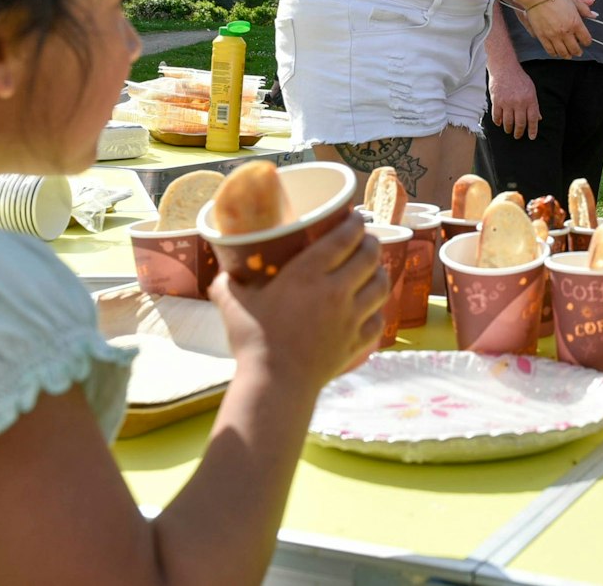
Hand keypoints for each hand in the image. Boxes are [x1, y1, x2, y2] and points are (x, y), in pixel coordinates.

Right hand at [210, 213, 386, 390]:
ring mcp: (352, 317)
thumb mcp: (233, 304)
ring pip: (381, 284)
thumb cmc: (253, 341)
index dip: (355, 222)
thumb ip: (227, 283)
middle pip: (370, 255)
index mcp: (308, 274)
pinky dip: (377, 310)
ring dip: (380, 272)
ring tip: (373, 269)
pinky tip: (370, 308)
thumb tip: (221, 272)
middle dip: (371, 242)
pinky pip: (378, 318)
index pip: (345, 237)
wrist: (275, 385)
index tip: (355, 217)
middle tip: (365, 240)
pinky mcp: (357, 341)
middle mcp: (337, 291)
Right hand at [488, 62, 541, 140]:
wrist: (504, 67)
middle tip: (518, 136)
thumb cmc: (519, 78)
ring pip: (508, 122)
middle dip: (519, 132)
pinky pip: (497, 116)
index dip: (533, 130)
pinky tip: (500, 123)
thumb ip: (534, 104)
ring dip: (508, 129)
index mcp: (530, 99)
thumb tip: (538, 118)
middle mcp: (519, 102)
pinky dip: (498, 122)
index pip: (533, 119)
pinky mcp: (496, 101)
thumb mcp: (531, 89)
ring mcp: (507, 102)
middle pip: (520, 123)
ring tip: (509, 130)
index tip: (531, 137)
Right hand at [519, 0, 593, 58]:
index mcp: (575, 22)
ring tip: (568, 54)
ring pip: (563, 53)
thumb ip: (584, 8)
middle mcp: (565, 31)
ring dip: (567, 55)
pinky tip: (556, 52)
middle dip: (578, 51)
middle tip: (578, 51)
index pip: (586, 39)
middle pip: (575, 49)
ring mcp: (553, 36)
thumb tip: (594, 14)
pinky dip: (554, 53)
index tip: (585, 41)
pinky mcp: (542, 37)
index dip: (587, 42)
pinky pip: (550, 50)